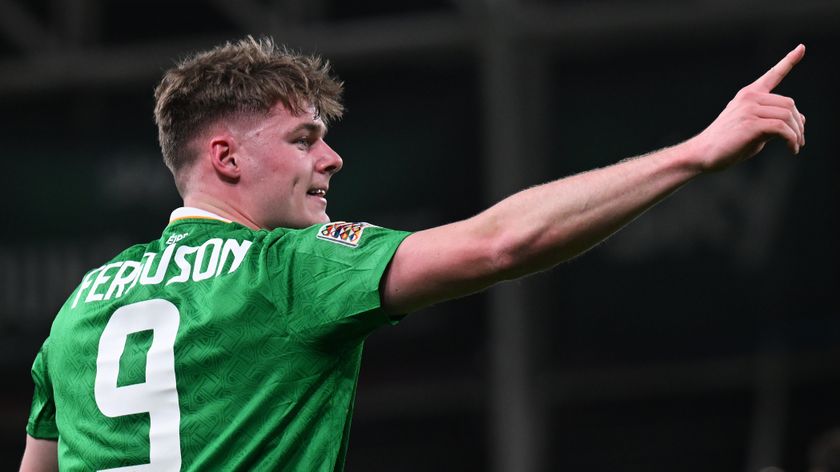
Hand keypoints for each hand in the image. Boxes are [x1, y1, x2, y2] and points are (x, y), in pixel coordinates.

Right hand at [690, 44, 805, 171]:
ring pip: (787, 115)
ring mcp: (748, 109)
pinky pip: (781, 128)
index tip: (801, 48)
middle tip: (799, 141)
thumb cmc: (727, 144)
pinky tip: (791, 149)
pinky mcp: (750, 124)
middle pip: (788, 103)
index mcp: (748, 95)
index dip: (789, 61)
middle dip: (797, 124)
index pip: (772, 75)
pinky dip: (791, 139)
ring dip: (796, 133)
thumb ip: (773, 121)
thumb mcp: (753, 129)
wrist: (703, 154)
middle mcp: (749, 97)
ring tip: (795, 146)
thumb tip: (801, 120)